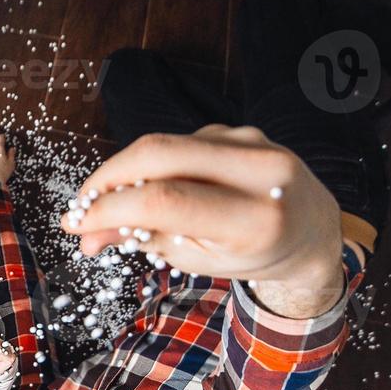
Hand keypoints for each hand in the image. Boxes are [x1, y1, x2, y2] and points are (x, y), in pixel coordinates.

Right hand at [59, 126, 344, 318]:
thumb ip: (145, 239)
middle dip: (108, 177)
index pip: (165, 200)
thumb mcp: (200, 259)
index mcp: (255, 219)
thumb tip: (84, 234)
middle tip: (82, 205)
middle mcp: (259, 171)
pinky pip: (181, 142)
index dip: (111, 208)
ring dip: (125, 172)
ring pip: (166, 144)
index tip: (78, 223)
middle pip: (159, 153)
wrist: (311, 230)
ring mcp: (251, 142)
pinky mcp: (240, 130)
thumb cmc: (253, 254)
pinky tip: (150, 189)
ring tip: (109, 204)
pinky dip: (154, 166)